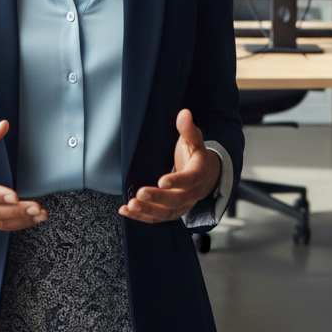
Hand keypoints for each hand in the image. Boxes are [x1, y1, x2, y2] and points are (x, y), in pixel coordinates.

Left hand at [119, 109, 220, 223]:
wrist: (206, 177)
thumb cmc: (196, 156)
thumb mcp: (194, 141)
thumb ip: (188, 129)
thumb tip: (184, 113)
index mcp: (197, 175)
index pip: (188, 180)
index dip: (176, 182)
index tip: (162, 181)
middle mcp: (190, 195)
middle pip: (175, 200)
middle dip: (157, 198)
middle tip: (140, 193)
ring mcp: (181, 206)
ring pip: (164, 213)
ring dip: (147, 211)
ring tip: (130, 205)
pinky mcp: (170, 212)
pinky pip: (156, 218)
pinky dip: (140, 217)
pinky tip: (125, 210)